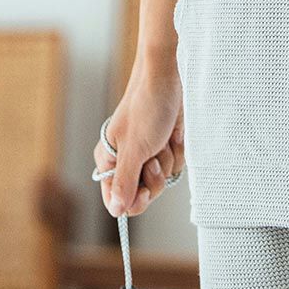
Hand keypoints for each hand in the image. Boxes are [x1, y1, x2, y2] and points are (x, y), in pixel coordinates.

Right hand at [94, 63, 184, 217]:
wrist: (169, 77)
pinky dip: (178, 151)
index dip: (133, 201)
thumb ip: (125, 181)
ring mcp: (147, 153)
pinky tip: (173, 134)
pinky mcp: (166, 145)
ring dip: (168, 160)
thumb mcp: (135, 149)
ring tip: (163, 139)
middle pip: (143, 194)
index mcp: (109, 161)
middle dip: (154, 178)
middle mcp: (126, 159)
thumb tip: (115, 211)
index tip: (144, 193)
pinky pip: (176, 164)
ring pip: (162, 179)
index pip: (116, 199)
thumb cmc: (146, 106)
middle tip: (154, 158)